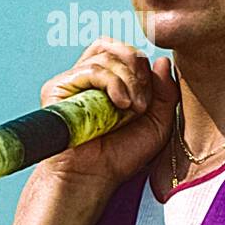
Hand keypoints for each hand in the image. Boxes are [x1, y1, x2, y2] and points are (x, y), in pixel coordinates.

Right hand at [37, 38, 179, 191]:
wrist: (93, 177)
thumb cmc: (122, 154)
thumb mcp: (157, 123)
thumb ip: (166, 92)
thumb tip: (163, 60)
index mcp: (109, 81)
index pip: (124, 53)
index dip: (142, 67)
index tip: (149, 100)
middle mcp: (88, 78)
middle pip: (114, 47)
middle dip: (136, 67)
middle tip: (143, 100)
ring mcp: (73, 81)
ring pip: (106, 56)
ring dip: (128, 80)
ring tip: (133, 108)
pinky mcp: (58, 87)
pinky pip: (92, 70)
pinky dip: (113, 83)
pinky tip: (120, 105)